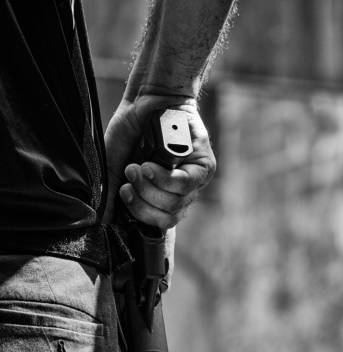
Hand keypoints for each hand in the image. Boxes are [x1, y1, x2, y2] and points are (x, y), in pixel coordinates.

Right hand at [103, 94, 215, 228]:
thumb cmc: (132, 132)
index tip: (123, 192)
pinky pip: (184, 185)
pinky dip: (163, 178)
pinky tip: (150, 166)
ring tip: (137, 167)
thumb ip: (111, 193)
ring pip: (175, 203)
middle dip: (142, 201)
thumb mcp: (115, 165)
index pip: (159, 223)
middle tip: (129, 179)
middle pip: (167, 217)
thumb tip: (104, 222)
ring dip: (150, 188)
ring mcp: (195, 181)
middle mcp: (181, 192)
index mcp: (162, 196)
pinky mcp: (204, 167)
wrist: (146, 102)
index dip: (139, 213)